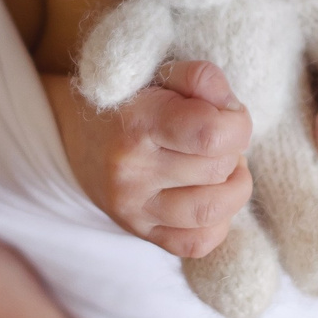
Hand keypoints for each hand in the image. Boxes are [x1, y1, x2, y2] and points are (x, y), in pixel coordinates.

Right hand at [46, 59, 252, 259]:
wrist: (80, 136)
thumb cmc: (133, 101)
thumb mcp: (161, 74)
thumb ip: (202, 79)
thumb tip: (232, 112)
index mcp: (136, 123)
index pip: (212, 133)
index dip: (237, 124)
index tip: (229, 116)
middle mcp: (130, 171)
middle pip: (217, 169)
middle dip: (232, 151)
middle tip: (219, 139)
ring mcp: (133, 209)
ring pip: (212, 211)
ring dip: (232, 187)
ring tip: (221, 167)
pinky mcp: (140, 232)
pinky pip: (197, 243)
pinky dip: (218, 222)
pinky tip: (210, 195)